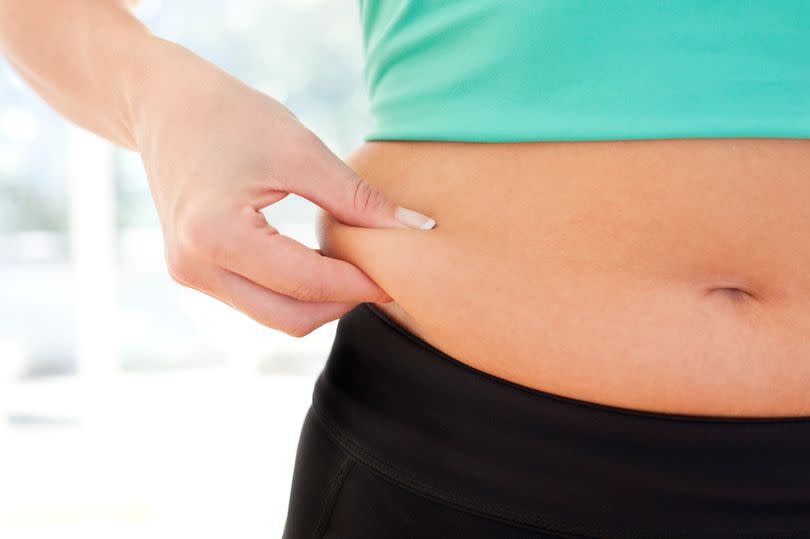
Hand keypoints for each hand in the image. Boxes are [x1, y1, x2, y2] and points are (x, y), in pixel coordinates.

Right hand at [131, 40, 435, 336]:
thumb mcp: (301, 150)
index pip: (307, 284)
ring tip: (353, 265)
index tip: (399, 276)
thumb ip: (358, 200)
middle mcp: (195, 268)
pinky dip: (294, 291)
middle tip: (379, 276)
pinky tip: (319, 261)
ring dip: (319, 300)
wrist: (164, 106)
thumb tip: (417, 231)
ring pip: (274, 316)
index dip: (360, 284)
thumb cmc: (233, 116)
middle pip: (290, 319)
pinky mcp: (194, 273)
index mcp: (216, 235)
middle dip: (341, 303)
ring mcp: (189, 276)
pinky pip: (257, 301)